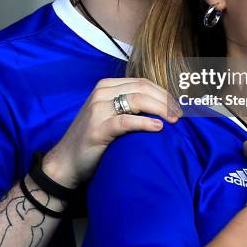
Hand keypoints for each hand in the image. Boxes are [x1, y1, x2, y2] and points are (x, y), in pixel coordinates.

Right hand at [42, 78, 181, 187]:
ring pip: (138, 100)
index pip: (143, 83)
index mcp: (107, 86)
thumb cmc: (93, 140)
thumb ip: (129, 106)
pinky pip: (127, 121)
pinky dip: (146, 123)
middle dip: (166, 100)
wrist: (65, 163)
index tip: (179, 105)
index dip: (164, 92)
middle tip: (181, 114)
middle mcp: (102, 93)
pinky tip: (159, 127)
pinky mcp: (97, 128)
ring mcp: (98, 109)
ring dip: (161, 109)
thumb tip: (162, 105)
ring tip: (174, 120)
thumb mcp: (110, 115)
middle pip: (143, 89)